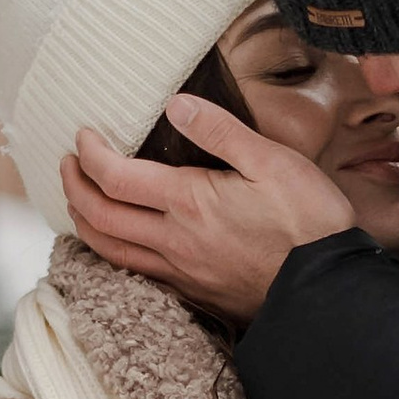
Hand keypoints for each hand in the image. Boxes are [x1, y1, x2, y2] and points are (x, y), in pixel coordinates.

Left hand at [60, 98, 352, 320]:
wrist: (329, 292)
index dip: (89, 152)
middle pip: (99, 217)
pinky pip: (136, 274)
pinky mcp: (195, 293)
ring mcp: (182, 273)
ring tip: (81, 199)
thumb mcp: (272, 161)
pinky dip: (113, 252)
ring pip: (110, 251)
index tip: (84, 134)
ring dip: (85, 222)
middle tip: (70, 162)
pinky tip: (119, 239)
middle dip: (74, 186)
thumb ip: (220, 131)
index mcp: (188, 203)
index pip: (113, 177)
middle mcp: (174, 242)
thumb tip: (175, 104)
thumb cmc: (310, 223)